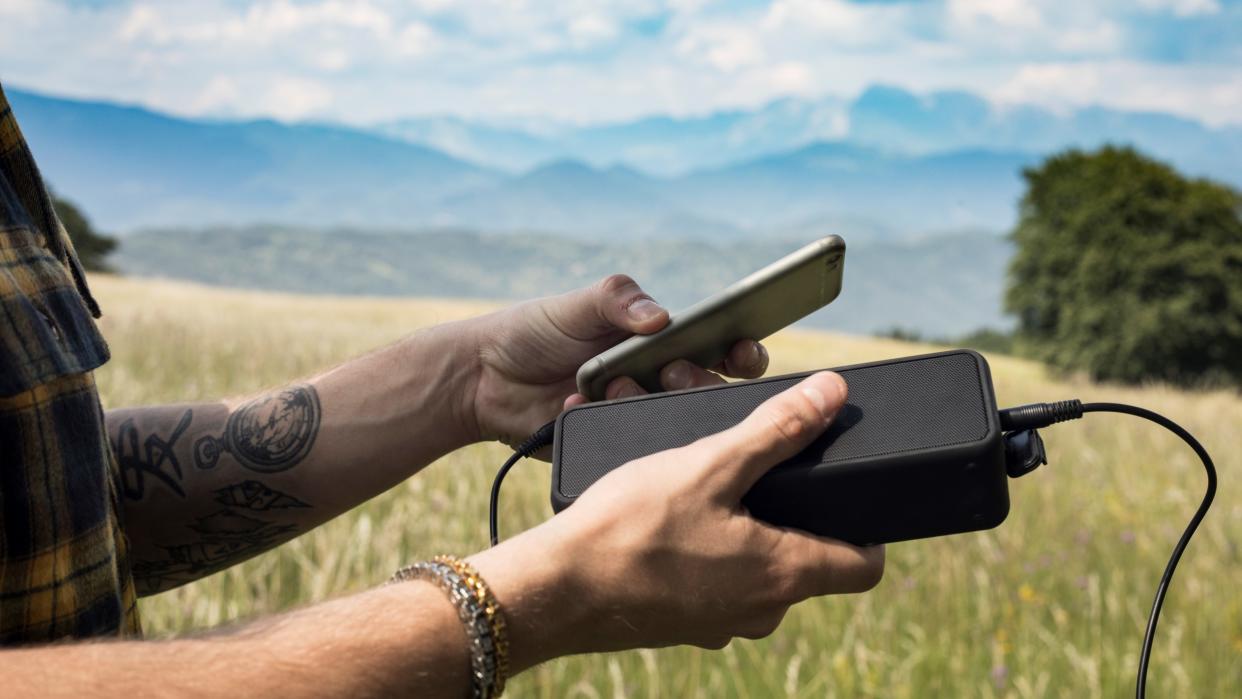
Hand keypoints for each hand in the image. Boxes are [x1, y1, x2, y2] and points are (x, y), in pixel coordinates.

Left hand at [467, 274, 769, 446]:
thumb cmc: (534, 331)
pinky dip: (607, 420)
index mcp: (660, 341)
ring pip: (674, 422)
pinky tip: (577, 403)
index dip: (743, 352)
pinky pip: (630, 445)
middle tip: (668, 370)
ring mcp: (636, 415)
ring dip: (648, 400)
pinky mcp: (610, 446)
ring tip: (608, 382)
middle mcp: (655, 381)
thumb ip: (618, 300)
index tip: (743, 352)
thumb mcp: (577, 303)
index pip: (721, 348)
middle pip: (709, 390)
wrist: (483, 380)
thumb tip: (661, 317)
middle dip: (698, 381)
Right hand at [469, 371, 883, 667]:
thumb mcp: (709, 464)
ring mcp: (720, 625)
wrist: (555, 589)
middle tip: (759, 474)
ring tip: (706, 494)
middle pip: (809, 565)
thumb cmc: (630, 528)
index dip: (868, 528)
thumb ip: (776, 430)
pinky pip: (715, 587)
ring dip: (744, 536)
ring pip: (758, 575)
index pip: (864, 565)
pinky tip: (670, 527)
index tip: (850, 495)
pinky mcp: (683, 627)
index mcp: (784, 575)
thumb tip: (832, 393)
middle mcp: (761, 611)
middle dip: (792, 518)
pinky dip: (706, 557)